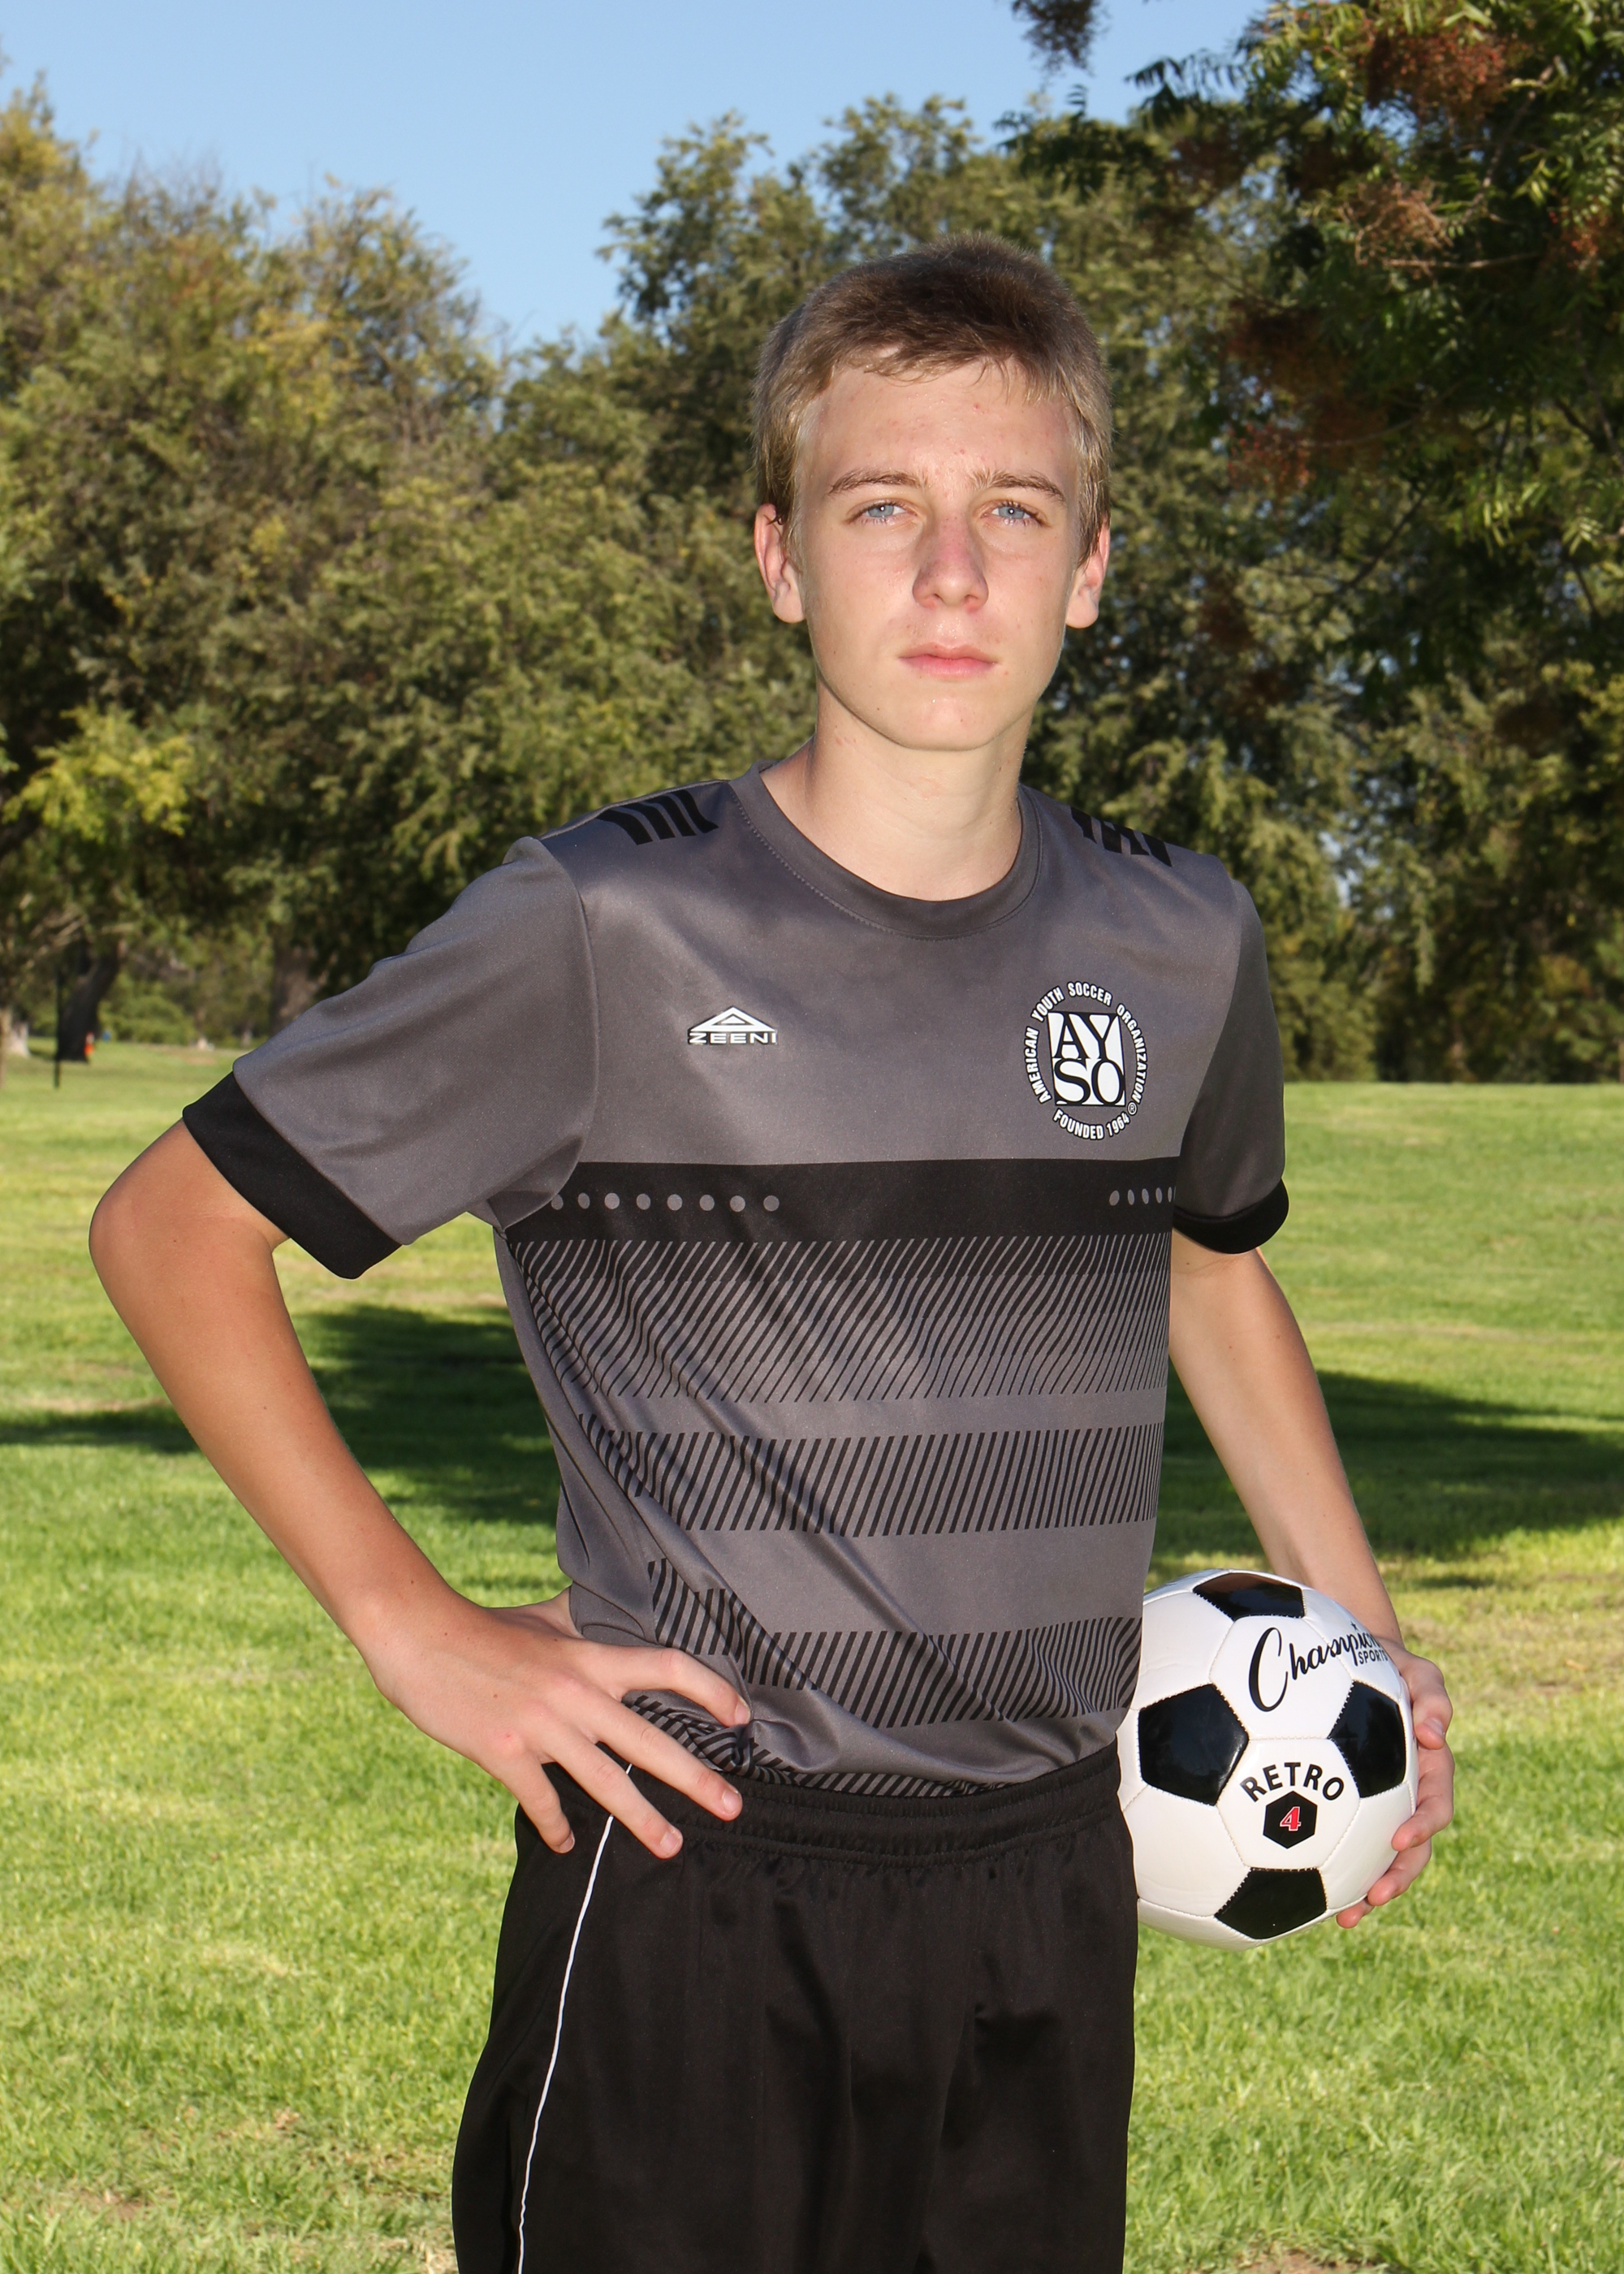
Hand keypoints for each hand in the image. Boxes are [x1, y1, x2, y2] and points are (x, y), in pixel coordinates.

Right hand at [362, 1586, 748, 1859]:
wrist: (419, 1637)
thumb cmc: (485, 1628)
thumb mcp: (544, 1618)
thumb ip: (584, 1620)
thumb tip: (611, 1606)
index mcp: (589, 1656)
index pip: (667, 1667)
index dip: (711, 1690)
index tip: (742, 1717)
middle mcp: (574, 1692)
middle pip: (649, 1741)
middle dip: (695, 1778)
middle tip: (733, 1806)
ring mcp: (540, 1726)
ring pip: (603, 1782)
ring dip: (641, 1820)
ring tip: (671, 1847)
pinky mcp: (503, 1754)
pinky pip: (539, 1801)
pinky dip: (554, 1827)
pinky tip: (565, 1846)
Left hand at [1336, 1642, 1453, 1927]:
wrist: (1356, 1662)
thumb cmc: (1389, 1665)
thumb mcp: (1416, 1670)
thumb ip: (1432, 1695)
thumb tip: (1436, 1732)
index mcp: (1428, 1769)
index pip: (1434, 1805)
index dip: (1423, 1825)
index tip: (1399, 1837)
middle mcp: (1408, 1794)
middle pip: (1413, 1848)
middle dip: (1399, 1876)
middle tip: (1373, 1899)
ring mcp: (1382, 1803)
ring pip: (1382, 1857)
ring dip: (1371, 1890)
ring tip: (1346, 1919)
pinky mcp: (1350, 1807)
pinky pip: (1347, 1843)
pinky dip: (1334, 1870)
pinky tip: (1303, 1891)